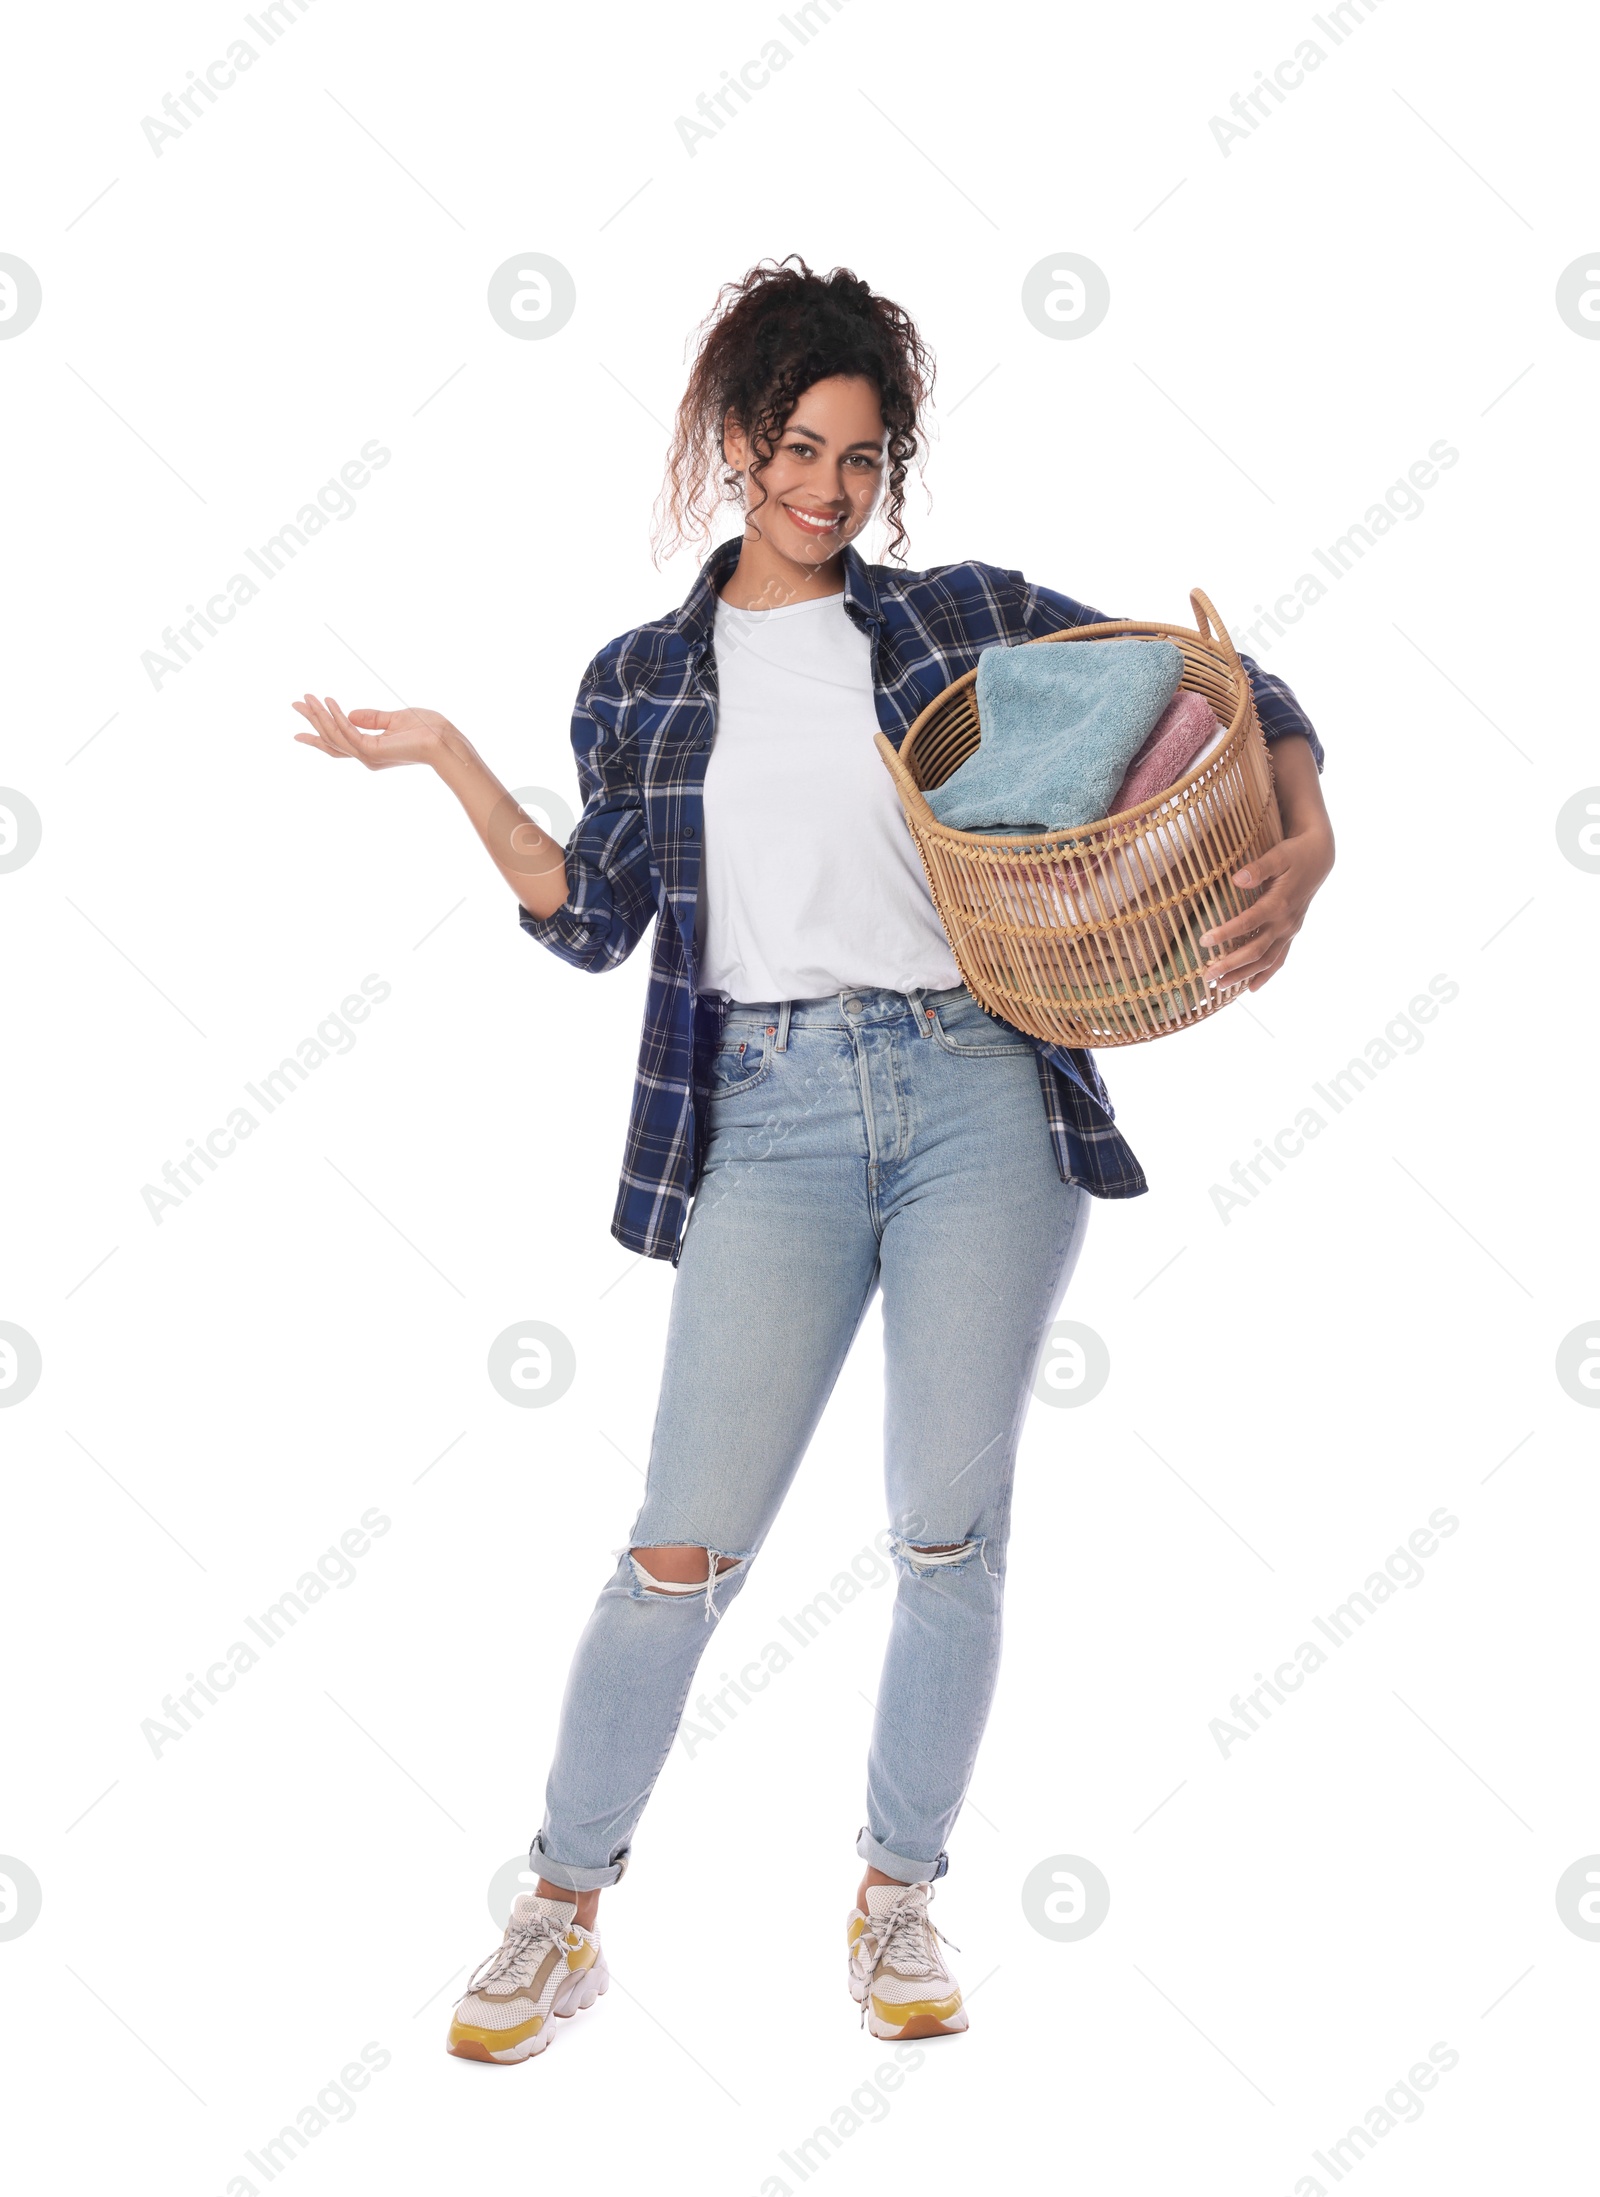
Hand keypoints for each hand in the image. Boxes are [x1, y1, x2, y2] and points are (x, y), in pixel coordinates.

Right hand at [291, 695, 456, 768]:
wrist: (444, 741)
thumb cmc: (427, 730)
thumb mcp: (395, 719)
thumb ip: (373, 718)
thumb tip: (351, 714)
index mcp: (372, 751)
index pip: (339, 744)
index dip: (319, 733)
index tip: (299, 729)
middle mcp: (367, 757)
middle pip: (330, 741)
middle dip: (312, 722)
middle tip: (295, 704)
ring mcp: (368, 756)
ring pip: (334, 736)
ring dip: (319, 716)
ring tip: (307, 698)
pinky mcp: (372, 751)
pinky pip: (347, 732)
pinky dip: (336, 716)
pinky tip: (328, 702)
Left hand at [1197, 824, 1333, 992]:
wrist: (1319, 859)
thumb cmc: (1294, 854)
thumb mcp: (1278, 855)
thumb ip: (1258, 868)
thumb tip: (1237, 879)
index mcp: (1279, 903)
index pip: (1248, 923)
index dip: (1226, 933)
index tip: (1203, 941)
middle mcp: (1285, 922)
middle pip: (1255, 950)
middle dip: (1230, 965)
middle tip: (1207, 975)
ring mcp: (1289, 931)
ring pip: (1266, 960)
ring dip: (1243, 975)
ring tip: (1220, 986)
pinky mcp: (1291, 933)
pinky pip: (1279, 959)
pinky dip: (1265, 975)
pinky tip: (1251, 988)